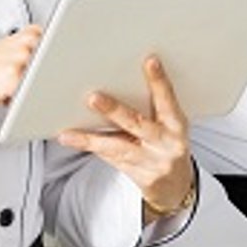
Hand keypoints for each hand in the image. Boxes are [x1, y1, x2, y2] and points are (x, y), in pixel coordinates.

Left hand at [56, 56, 192, 214]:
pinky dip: (92, 149)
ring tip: (69, 134)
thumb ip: (151, 107)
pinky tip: (74, 141)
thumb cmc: (167, 146)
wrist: (177, 186)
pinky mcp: (141, 178)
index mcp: (177, 124)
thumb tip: (117, 82)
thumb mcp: (169, 125)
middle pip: (137, 123)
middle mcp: (167, 142)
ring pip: (118, 147)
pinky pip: (112, 160)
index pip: (167, 99)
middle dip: (114, 110)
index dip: (159, 81)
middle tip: (93, 98)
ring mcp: (154, 162)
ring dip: (91, 139)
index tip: (150, 60)